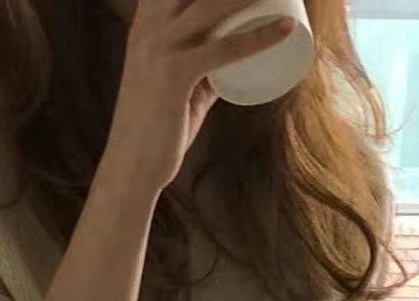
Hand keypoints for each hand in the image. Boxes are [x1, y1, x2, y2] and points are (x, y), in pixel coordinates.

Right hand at [104, 0, 296, 197]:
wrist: (131, 166)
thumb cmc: (156, 128)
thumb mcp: (177, 85)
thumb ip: (205, 68)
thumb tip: (239, 58)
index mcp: (147, 24)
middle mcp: (149, 27)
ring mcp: (160, 48)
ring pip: (213, 5)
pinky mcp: (174, 75)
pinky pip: (224, 49)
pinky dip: (260, 37)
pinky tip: (287, 28)